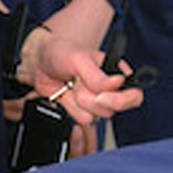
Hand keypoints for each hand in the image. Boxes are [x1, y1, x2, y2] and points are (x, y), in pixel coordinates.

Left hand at [17, 23, 138, 124]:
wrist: (38, 64)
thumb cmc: (60, 53)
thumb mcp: (79, 59)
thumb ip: (98, 75)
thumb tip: (118, 83)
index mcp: (116, 72)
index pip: (134, 94)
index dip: (121, 100)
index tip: (101, 96)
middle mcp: (110, 88)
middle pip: (113, 108)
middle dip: (91, 99)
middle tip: (78, 84)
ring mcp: (96, 100)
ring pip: (97, 115)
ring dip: (79, 102)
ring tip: (71, 85)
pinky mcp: (83, 110)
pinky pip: (83, 119)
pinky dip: (71, 108)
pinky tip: (66, 94)